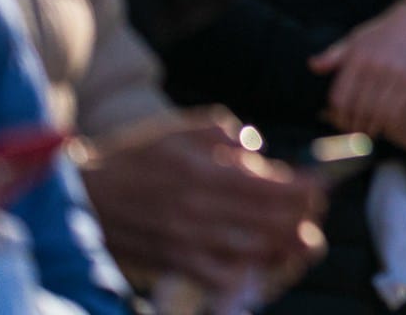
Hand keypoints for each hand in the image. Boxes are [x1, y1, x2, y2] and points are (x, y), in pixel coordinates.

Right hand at [80, 109, 323, 297]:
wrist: (85, 197)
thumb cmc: (137, 157)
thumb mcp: (181, 129)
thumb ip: (225, 134)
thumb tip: (258, 151)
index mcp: (205, 174)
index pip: (271, 189)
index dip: (304, 191)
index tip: (319, 186)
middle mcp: (200, 210)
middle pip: (270, 223)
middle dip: (302, 218)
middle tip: (312, 212)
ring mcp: (188, 242)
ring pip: (254, 252)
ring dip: (285, 247)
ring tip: (300, 237)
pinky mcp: (175, 263)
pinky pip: (222, 277)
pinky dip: (249, 273)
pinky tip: (263, 262)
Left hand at [309, 0, 405, 135]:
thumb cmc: (382, 33)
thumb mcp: (356, 39)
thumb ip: (334, 55)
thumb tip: (312, 66)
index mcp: (358, 58)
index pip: (340, 97)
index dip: (336, 115)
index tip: (337, 122)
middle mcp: (377, 67)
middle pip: (358, 109)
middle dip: (352, 126)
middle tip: (351, 133)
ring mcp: (398, 75)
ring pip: (378, 114)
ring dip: (370, 128)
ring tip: (366, 133)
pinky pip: (398, 110)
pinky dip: (388, 122)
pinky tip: (383, 124)